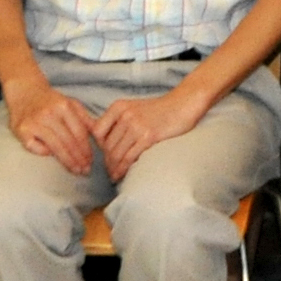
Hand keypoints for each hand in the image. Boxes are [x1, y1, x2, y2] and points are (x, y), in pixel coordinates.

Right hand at [3, 82, 102, 175]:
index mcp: (64, 106)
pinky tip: (51, 157)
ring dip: (67, 161)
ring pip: (54, 146)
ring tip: (75, 170)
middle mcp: (49, 114)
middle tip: (85, 171)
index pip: (79, 132)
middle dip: (78, 159)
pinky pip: (34, 147)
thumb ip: (84, 118)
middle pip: (68, 141)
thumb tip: (99, 135)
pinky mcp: (21, 129)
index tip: (91, 161)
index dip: (86, 149)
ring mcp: (34, 121)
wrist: (24, 90)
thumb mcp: (70, 103)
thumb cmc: (50, 100)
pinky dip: (43, 152)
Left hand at [98, 77, 216, 176]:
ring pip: (116, 154)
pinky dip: (123, 169)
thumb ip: (118, 121)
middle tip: (109, 172)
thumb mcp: (134, 108)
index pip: (97, 132)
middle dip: (107, 161)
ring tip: (115, 176)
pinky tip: (122, 175)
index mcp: (118, 107)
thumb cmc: (160, 110)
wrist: (184, 104)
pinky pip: (129, 158)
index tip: (106, 155)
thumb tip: (104, 144)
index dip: (99, 146)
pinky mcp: (148, 136)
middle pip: (107, 146)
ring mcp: (136, 126)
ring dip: (113, 168)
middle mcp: (125, 115)